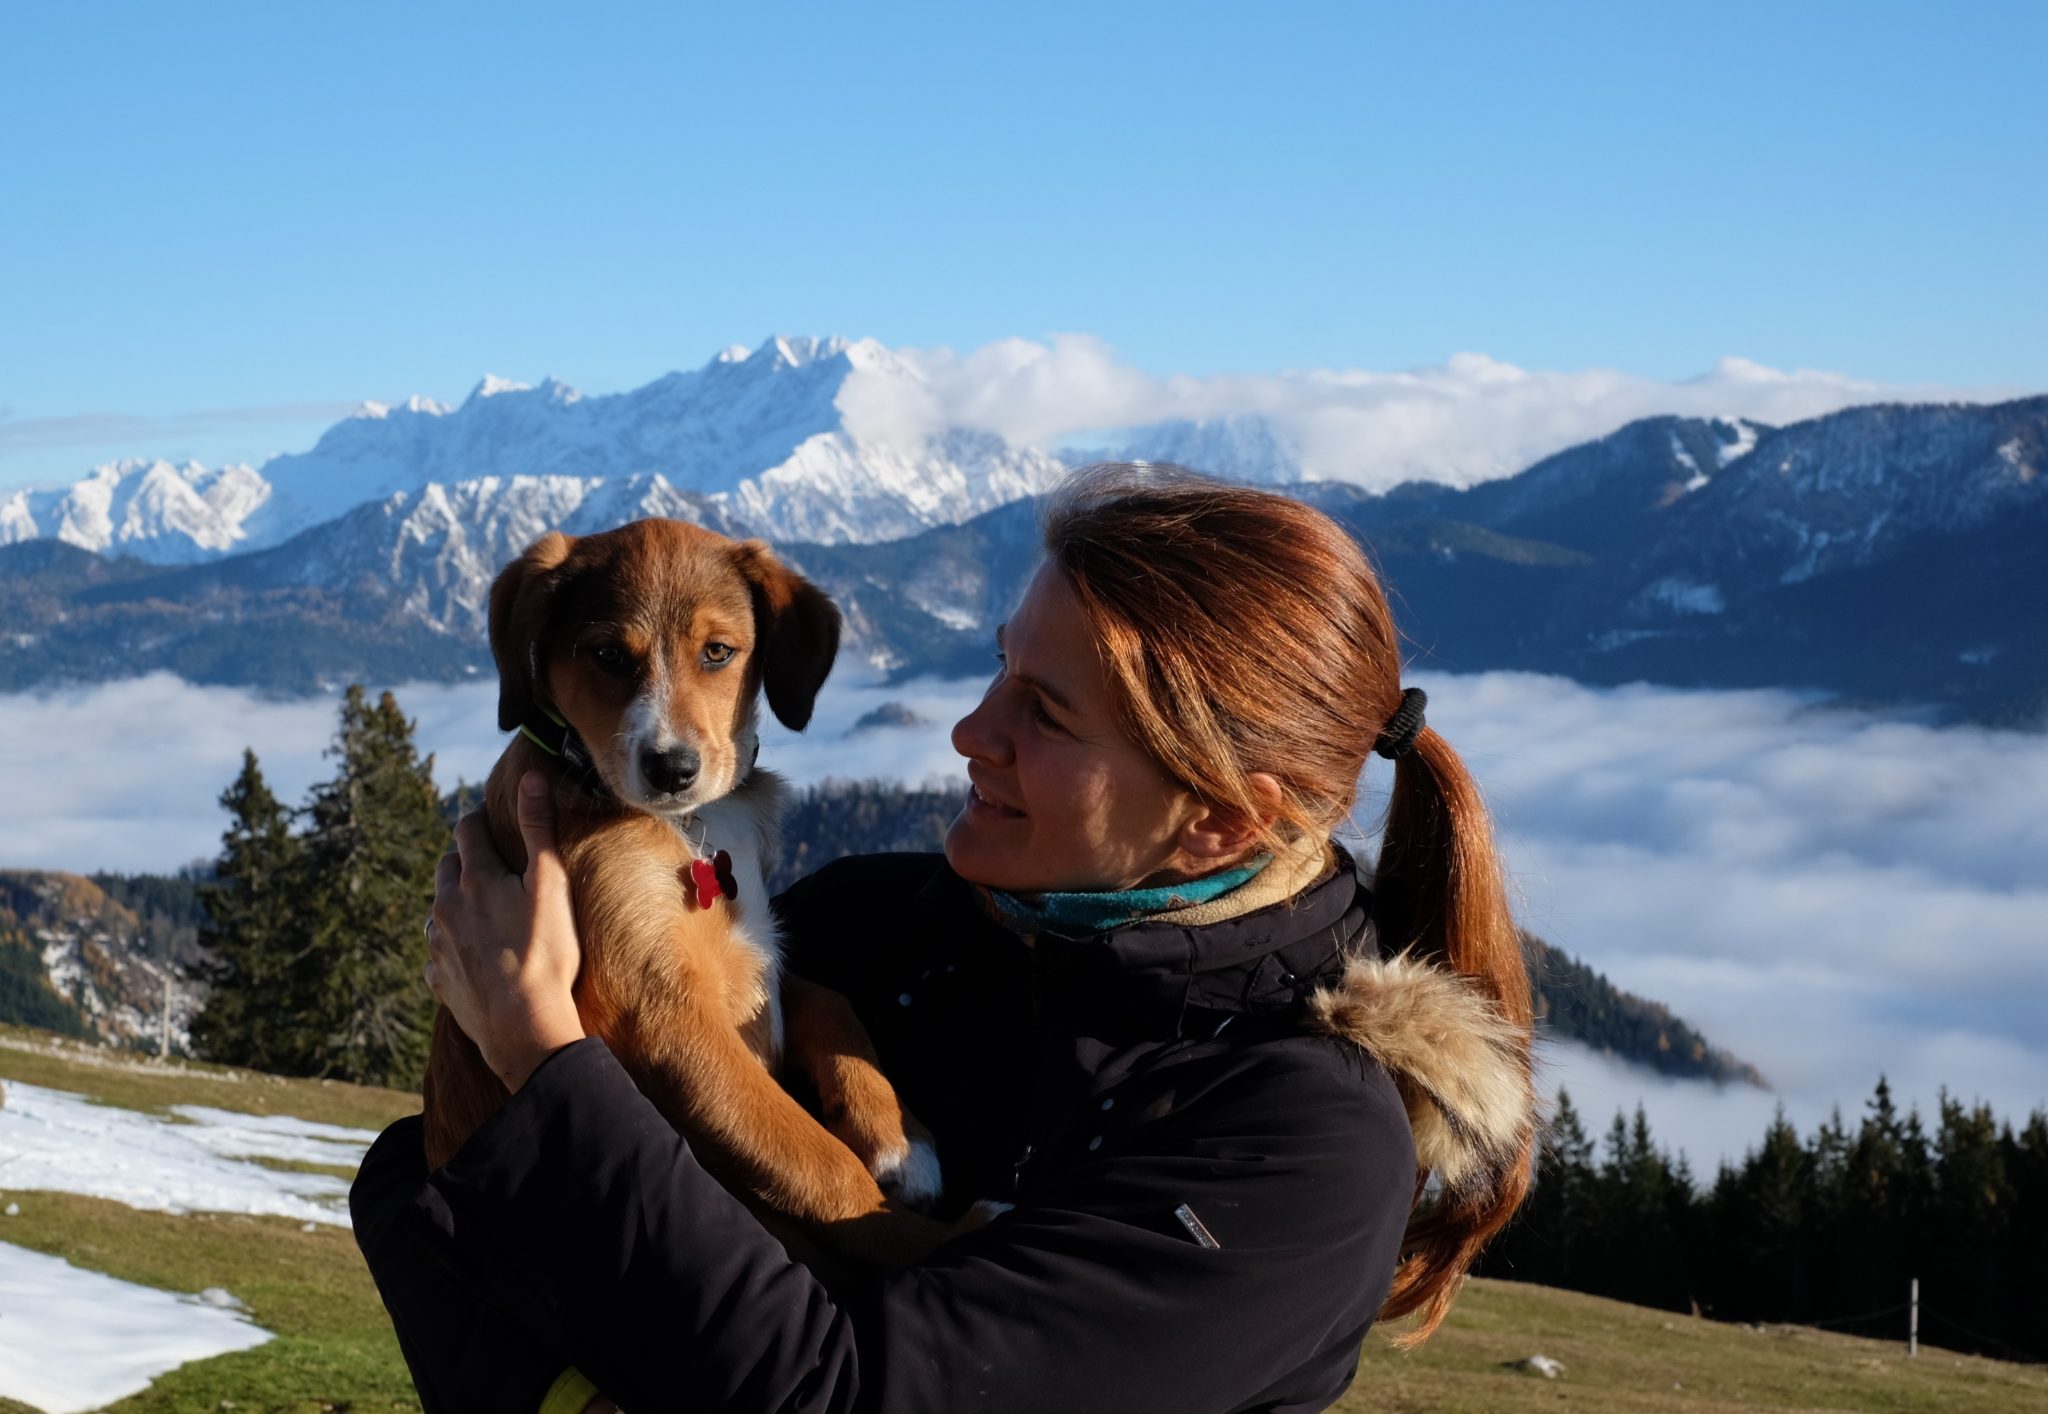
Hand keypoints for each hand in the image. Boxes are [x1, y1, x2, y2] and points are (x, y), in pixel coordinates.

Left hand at [426, 771, 586, 1090]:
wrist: (522, 1025)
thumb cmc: (544, 953)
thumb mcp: (550, 884)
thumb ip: (538, 829)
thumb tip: (529, 778)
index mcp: (474, 878)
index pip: (468, 829)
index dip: (480, 818)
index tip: (492, 817)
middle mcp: (447, 905)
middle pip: (448, 866)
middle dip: (466, 858)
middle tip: (492, 864)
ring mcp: (439, 943)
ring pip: (440, 908)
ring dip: (457, 901)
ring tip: (484, 910)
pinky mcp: (438, 977)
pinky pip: (440, 951)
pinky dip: (453, 944)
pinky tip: (474, 953)